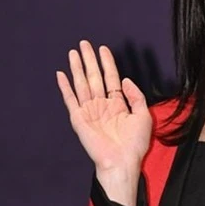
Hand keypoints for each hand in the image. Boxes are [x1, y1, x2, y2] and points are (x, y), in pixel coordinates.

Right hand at [56, 41, 152, 203]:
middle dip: (90, 60)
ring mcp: (89, 111)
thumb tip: (125, 80)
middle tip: (85, 43)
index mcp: (117, 105)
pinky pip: (70, 100)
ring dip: (77, 68)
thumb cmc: (134, 144)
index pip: (110, 79)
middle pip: (94, 77)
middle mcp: (102, 105)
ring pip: (82, 84)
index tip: (103, 49)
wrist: (122, 162)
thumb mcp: (143, 116)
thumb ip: (136, 96)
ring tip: (74, 52)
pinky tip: (61, 74)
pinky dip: (65, 87)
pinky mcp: (79, 119)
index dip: (107, 63)